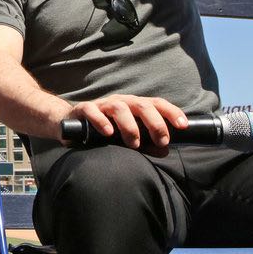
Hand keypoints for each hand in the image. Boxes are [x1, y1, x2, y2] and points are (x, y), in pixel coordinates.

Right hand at [66, 95, 187, 153]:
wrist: (70, 124)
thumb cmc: (104, 131)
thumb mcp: (127, 138)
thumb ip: (146, 144)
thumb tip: (164, 151)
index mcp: (134, 106)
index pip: (157, 104)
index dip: (171, 112)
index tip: (183, 126)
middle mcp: (121, 102)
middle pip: (142, 105)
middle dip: (155, 122)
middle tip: (161, 140)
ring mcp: (102, 105)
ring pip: (119, 107)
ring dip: (130, 126)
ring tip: (134, 144)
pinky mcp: (84, 110)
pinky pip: (92, 111)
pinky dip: (101, 121)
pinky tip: (108, 133)